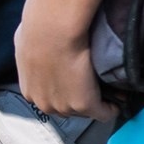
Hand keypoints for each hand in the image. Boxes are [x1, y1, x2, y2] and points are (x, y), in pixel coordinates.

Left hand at [14, 7, 111, 121]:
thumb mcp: (26, 45)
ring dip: (96, 101)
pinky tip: (117, 100)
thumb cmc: (39, 30)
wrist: (52, 30)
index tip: (75, 85)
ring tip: (107, 90)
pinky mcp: (83, 105)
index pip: (50, 100)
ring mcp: (64, 106)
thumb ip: (31, 57)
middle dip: (79, 98)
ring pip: (84, 111)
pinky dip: (111, 108)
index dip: (64, 92)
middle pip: (66, 109)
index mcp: (29, 90)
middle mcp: (44, 103)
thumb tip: (38, 51)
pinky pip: (104, 113)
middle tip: (93, 87)